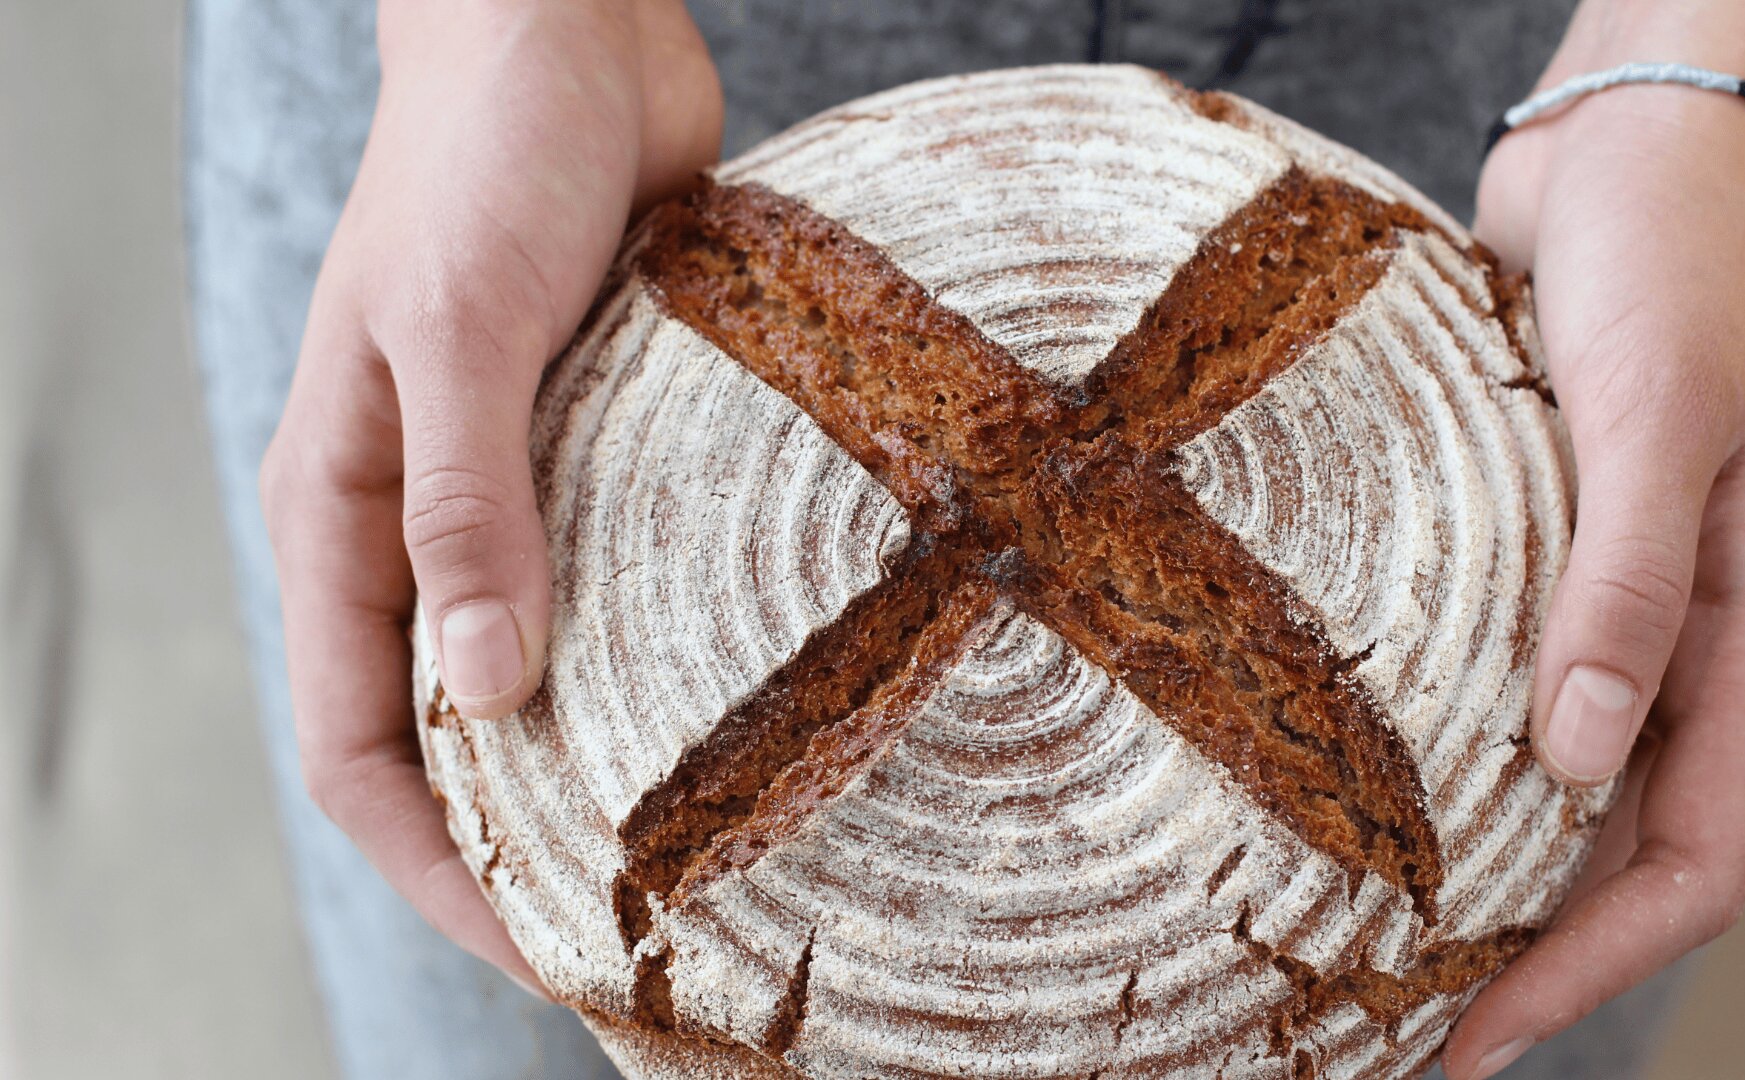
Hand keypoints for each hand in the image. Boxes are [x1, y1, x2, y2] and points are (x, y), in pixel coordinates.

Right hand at [260, 0, 720, 990]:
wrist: (566, 31)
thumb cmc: (482, 154)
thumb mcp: (455, 327)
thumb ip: (467, 502)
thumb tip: (487, 693)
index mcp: (345, 510)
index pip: (357, 743)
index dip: (434, 866)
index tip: (543, 950)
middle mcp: (428, 523)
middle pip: (460, 733)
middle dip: (529, 844)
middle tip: (649, 934)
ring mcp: (526, 490)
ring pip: (553, 669)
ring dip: (613, 762)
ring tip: (717, 855)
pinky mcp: (613, 450)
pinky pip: (635, 582)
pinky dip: (677, 653)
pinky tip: (765, 698)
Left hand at [1443, 66, 1744, 1079]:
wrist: (1632, 154)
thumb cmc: (1670, 269)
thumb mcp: (1661, 425)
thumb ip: (1632, 590)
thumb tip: (1579, 758)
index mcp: (1741, 641)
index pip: (1684, 860)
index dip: (1590, 969)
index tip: (1476, 1039)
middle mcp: (1671, 646)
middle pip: (1606, 850)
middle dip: (1518, 949)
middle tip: (1389, 1017)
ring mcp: (1599, 604)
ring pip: (1545, 782)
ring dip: (1469, 863)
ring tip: (1356, 929)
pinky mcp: (1529, 555)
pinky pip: (1489, 684)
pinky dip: (1435, 749)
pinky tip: (1347, 776)